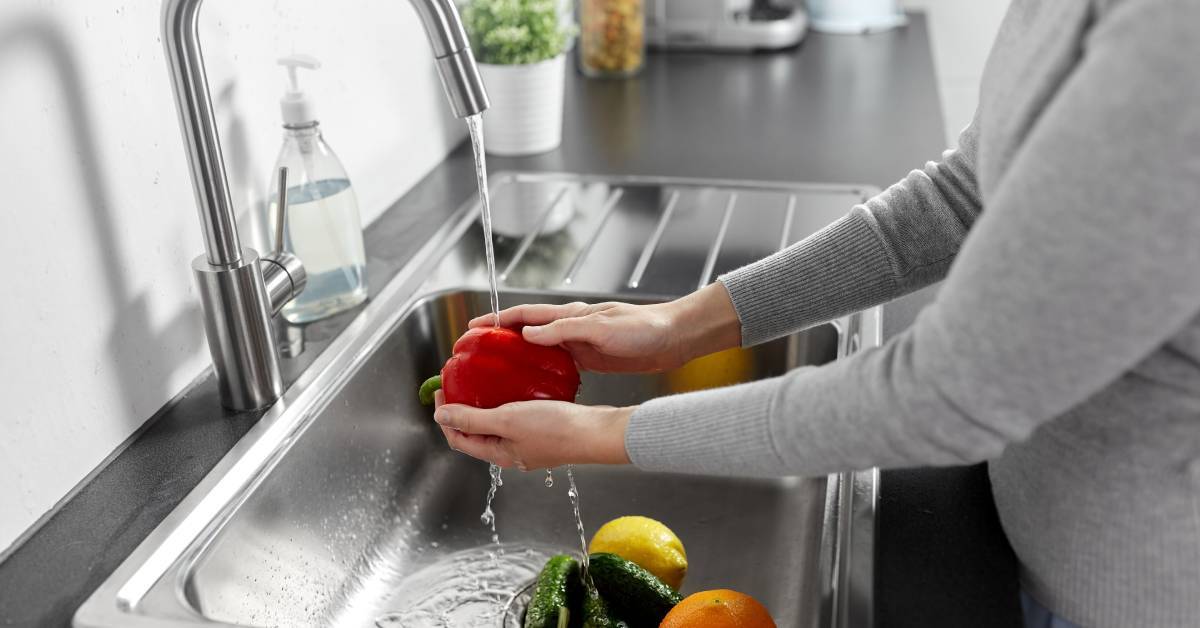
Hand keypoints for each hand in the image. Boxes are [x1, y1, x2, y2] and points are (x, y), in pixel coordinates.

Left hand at [433, 390, 631, 469]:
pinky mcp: (545, 431)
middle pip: (476, 433)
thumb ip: (473, 419)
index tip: (441, 391)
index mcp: (499, 454)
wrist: (596, 431)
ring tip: (482, 382)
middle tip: (458, 384)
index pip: (459, 439)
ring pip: (498, 425)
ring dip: (485, 405)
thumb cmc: (555, 428)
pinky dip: (508, 402)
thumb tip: (441, 416)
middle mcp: (512, 452)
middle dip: (462, 410)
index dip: (445, 417)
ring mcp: (530, 443)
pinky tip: (514, 385)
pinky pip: (517, 417)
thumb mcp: (507, 420)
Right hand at [467, 283, 742, 373]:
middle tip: (476, 355)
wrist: (675, 337)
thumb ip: (564, 330)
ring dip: (517, 358)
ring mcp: (580, 343)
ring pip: (539, 350)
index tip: (472, 329)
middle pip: (526, 332)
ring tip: (496, 374)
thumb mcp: (601, 328)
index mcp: (570, 314)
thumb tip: (528, 335)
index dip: (496, 320)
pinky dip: (541, 372)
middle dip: (499, 340)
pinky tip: (533, 387)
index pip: (524, 315)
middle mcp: (571, 326)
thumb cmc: (643, 327)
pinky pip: (558, 365)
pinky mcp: (591, 358)